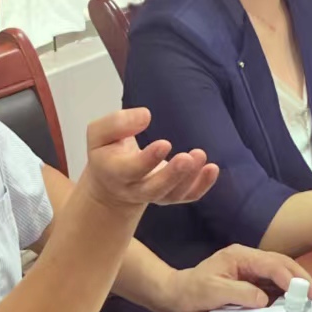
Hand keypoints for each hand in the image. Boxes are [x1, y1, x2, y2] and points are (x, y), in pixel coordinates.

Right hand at [81, 107, 217, 215]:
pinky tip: (212, 169)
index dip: (148, 160)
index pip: (131, 170)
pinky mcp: (171, 195)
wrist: (112, 181)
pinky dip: (202, 186)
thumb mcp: (99, 133)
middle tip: (187, 158)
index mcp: (114, 172)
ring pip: (172, 194)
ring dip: (189, 178)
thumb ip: (116, 123)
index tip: (165, 143)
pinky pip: (187, 196)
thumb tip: (145, 116)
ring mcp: (154, 195)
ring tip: (200, 155)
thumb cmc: (107, 151)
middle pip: (154, 189)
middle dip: (172, 175)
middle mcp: (134, 189)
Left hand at [164, 247, 311, 311]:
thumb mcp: (213, 292)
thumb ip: (240, 293)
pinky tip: (295, 302)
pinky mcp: (250, 281)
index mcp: (240, 256)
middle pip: (282, 264)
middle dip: (301, 279)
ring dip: (297, 285)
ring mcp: (250, 269)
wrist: (176, 295)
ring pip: (280, 273)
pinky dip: (286, 292)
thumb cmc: (192, 292)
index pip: (272, 264)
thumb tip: (264, 300)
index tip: (305, 293)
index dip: (291, 278)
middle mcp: (248, 259)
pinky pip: (273, 284)